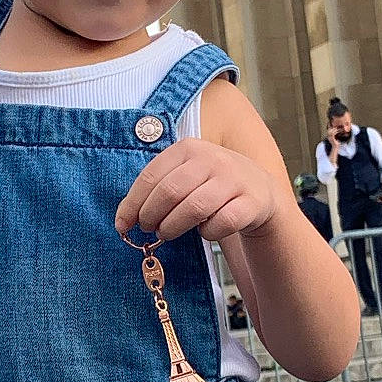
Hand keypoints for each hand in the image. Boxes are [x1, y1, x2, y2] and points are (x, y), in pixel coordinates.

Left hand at [116, 137, 279, 244]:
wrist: (258, 189)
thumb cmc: (210, 185)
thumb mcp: (184, 175)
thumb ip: (156, 189)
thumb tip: (123, 219)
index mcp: (188, 148)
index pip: (151, 176)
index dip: (132, 203)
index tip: (122, 224)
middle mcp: (211, 159)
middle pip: (170, 192)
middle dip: (151, 216)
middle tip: (148, 229)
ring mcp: (233, 180)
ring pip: (194, 208)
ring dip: (173, 227)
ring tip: (167, 233)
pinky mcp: (250, 203)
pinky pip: (220, 224)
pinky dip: (206, 233)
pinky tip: (204, 230)